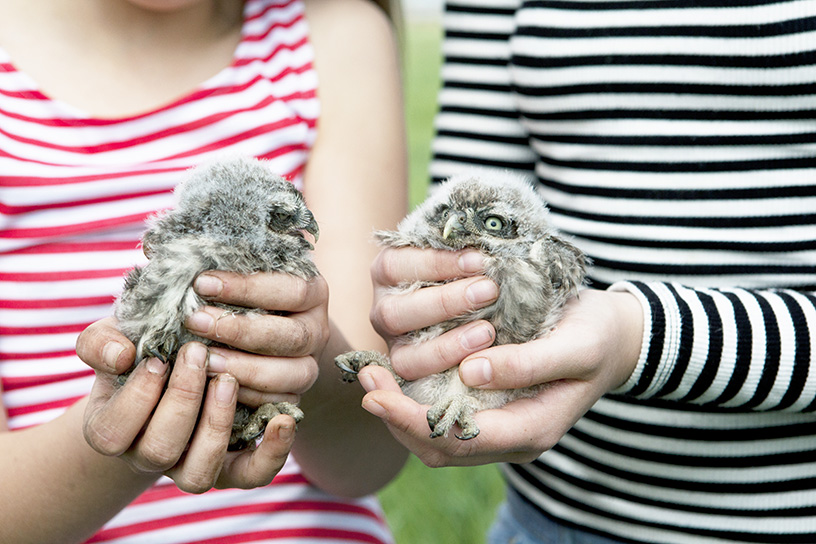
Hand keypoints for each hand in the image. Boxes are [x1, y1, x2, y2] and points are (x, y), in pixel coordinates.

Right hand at [77, 271, 328, 491]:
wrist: (181, 365)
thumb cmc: (143, 350)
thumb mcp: (116, 338)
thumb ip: (102, 342)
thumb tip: (121, 354)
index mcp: (112, 430)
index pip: (113, 433)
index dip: (137, 396)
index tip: (157, 358)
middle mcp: (150, 456)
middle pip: (159, 451)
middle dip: (181, 400)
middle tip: (198, 354)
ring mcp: (192, 465)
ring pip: (200, 473)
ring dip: (215, 424)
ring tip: (228, 380)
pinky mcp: (233, 465)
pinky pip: (252, 475)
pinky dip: (270, 453)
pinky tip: (283, 420)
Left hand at [365, 247, 642, 466]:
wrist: (614, 338)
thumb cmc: (598, 337)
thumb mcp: (575, 344)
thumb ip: (529, 364)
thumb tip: (471, 372)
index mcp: (533, 429)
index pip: (459, 439)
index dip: (410, 418)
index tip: (374, 391)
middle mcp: (511, 436)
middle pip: (438, 447)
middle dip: (395, 417)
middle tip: (364, 379)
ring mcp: (500, 425)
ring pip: (436, 439)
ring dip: (400, 411)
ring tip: (372, 374)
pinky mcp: (491, 407)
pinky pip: (444, 418)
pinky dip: (415, 401)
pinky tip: (397, 371)